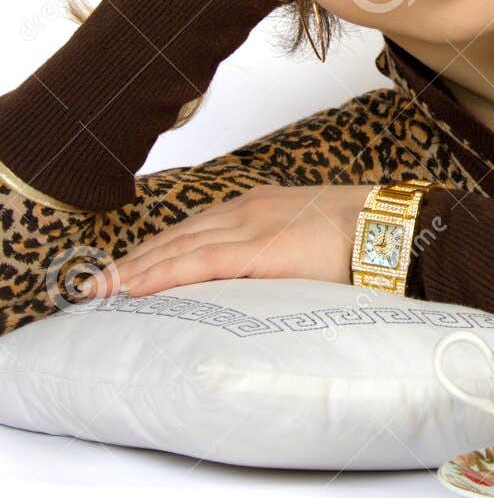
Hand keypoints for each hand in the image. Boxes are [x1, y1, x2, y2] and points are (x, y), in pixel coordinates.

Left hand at [74, 183, 378, 299]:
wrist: (396, 229)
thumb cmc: (367, 240)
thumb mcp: (314, 242)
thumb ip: (286, 258)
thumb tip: (274, 287)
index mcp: (261, 207)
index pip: (195, 229)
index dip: (157, 249)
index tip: (126, 267)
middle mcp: (248, 210)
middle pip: (175, 235)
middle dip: (132, 260)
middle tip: (93, 284)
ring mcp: (251, 226)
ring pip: (176, 248)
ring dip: (133, 269)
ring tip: (97, 290)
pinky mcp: (257, 249)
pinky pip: (196, 263)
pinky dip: (159, 274)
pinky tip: (131, 287)